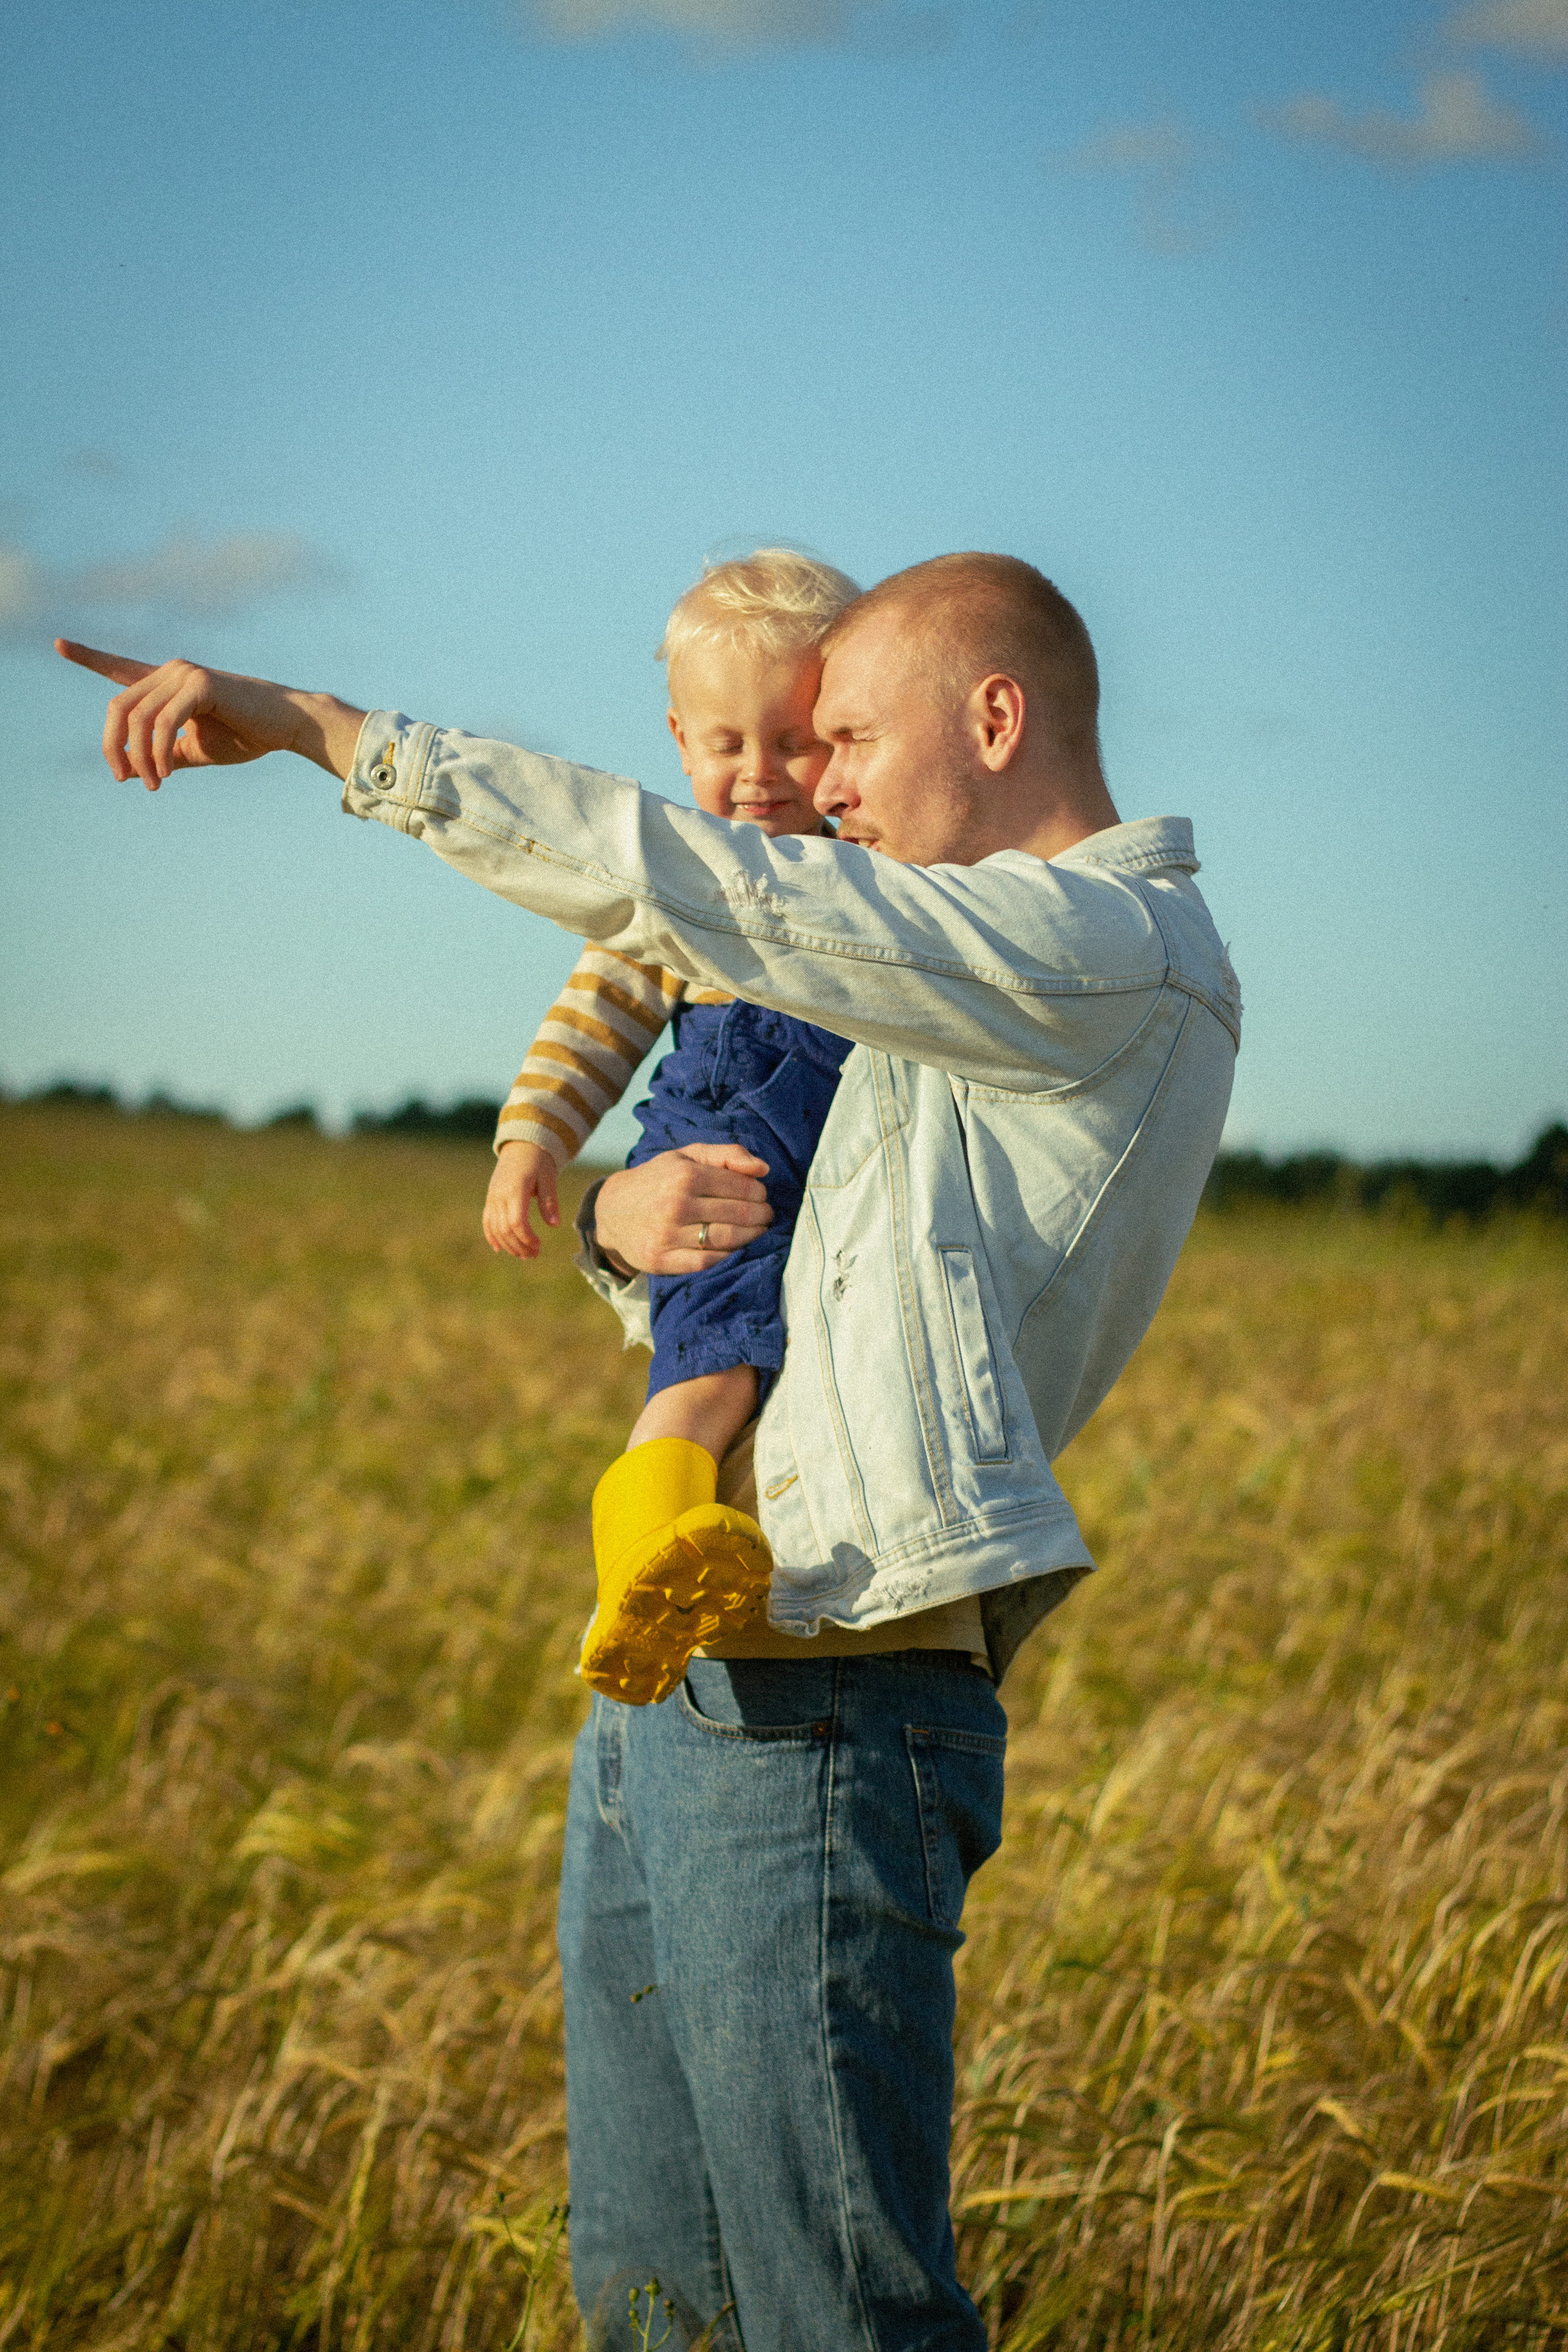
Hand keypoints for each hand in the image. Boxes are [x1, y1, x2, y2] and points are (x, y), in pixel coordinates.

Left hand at [55, 639, 365, 788]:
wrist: (287, 726)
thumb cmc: (246, 735)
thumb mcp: (196, 749)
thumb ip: (165, 753)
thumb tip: (134, 769)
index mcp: (167, 683)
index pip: (119, 668)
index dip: (88, 657)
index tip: (59, 644)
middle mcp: (170, 671)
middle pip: (119, 707)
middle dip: (114, 747)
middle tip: (124, 780)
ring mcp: (184, 674)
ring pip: (139, 719)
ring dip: (141, 758)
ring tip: (155, 784)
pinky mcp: (201, 684)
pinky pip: (164, 722)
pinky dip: (160, 750)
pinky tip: (166, 772)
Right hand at [484, 1141, 561, 1260]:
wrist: (521, 1145)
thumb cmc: (539, 1160)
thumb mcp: (549, 1177)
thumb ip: (550, 1201)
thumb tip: (555, 1225)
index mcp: (515, 1189)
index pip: (517, 1222)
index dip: (527, 1238)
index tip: (539, 1246)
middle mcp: (500, 1194)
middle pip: (505, 1228)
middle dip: (519, 1245)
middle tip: (533, 1256)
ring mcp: (493, 1197)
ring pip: (495, 1227)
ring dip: (508, 1244)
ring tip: (523, 1255)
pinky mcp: (490, 1198)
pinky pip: (487, 1220)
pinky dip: (491, 1235)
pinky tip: (498, 1248)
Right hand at [594, 1144, 772, 1276]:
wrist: (612, 1211)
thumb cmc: (658, 1180)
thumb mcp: (686, 1157)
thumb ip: (726, 1155)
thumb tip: (764, 1169)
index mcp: (684, 1175)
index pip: (741, 1187)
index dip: (759, 1194)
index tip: (762, 1197)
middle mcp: (676, 1204)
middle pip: (738, 1214)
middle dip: (761, 1216)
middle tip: (766, 1216)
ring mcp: (667, 1234)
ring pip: (726, 1239)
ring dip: (751, 1237)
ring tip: (758, 1231)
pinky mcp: (661, 1259)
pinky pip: (706, 1262)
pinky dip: (728, 1257)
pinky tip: (735, 1248)